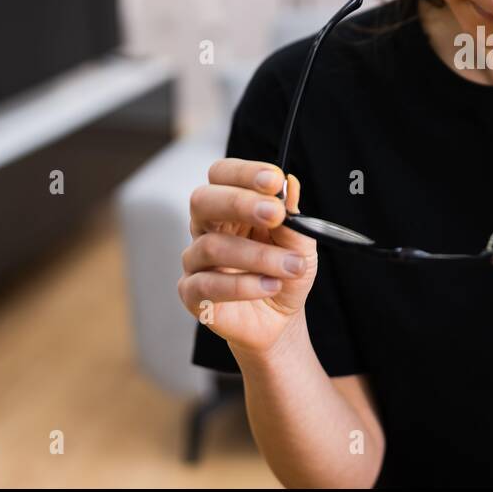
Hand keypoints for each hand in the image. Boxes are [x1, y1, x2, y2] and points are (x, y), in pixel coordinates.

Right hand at [178, 158, 318, 358]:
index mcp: (230, 207)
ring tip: (292, 266)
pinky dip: (245, 286)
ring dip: (258, 256)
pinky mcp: (191, 294)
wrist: (280, 318)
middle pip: (203, 200)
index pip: (222, 175)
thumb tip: (290, 184)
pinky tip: (271, 286)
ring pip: (212, 246)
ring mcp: (195, 260)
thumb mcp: (300, 244)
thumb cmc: (285, 272)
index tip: (274, 180)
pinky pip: (208, 285)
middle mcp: (206, 228)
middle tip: (275, 213)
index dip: (244, 173)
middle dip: (239, 202)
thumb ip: (294, 218)